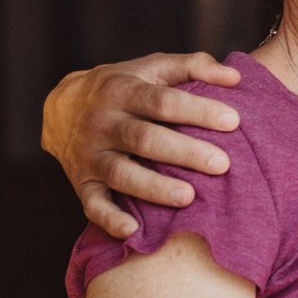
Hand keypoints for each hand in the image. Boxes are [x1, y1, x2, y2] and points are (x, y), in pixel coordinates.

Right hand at [42, 54, 243, 239]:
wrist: (62, 106)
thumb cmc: (127, 86)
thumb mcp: (154, 67)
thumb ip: (195, 66)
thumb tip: (235, 78)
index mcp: (122, 91)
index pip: (162, 101)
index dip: (197, 110)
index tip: (234, 121)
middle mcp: (102, 123)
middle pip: (144, 138)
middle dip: (183, 152)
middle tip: (222, 164)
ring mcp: (89, 155)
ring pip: (121, 173)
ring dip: (153, 187)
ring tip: (189, 197)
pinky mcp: (82, 183)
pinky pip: (92, 204)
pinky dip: (109, 219)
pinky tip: (133, 231)